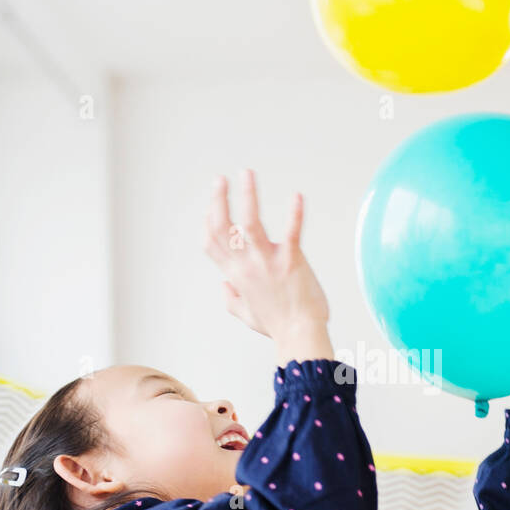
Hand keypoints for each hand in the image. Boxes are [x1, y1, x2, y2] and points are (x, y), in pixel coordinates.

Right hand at [204, 170, 330, 346]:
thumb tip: (224, 286)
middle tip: (221, 179)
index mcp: (235, 275)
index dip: (208, 220)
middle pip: (222, 226)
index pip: (211, 242)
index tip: (211, 205)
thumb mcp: (245, 314)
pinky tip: (297, 195)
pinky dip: (295, 213)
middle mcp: (246, 266)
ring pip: (249, 222)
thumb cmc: (277, 325)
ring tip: (246, 173)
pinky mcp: (291, 261)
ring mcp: (267, 262)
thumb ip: (231, 298)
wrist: (301, 335)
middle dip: (218, 199)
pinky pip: (292, 232)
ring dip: (247, 194)